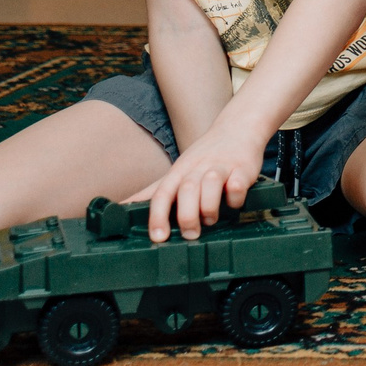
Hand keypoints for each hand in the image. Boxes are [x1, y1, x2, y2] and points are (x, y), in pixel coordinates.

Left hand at [131, 124, 269, 242]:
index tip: (158, 237)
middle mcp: (197, 169)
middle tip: (190, 234)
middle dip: (187, 216)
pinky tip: (233, 202)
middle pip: (186, 190)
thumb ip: (153, 191)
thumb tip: (123, 207)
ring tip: (211, 219)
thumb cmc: (205, 155)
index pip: (162, 194)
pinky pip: (237, 184)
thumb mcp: (176, 171)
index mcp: (179, 172)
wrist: (238, 128)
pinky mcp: (243, 169)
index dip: (157, 216)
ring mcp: (220, 167)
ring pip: (210, 185)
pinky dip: (235, 197)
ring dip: (209, 207)